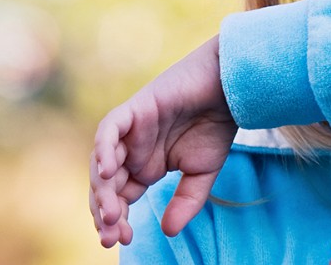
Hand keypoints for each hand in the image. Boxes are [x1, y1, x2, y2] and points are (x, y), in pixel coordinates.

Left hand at [90, 36, 237, 247]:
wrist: (229, 91)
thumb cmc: (216, 127)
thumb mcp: (202, 175)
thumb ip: (185, 202)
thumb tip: (168, 231)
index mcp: (144, 167)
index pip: (120, 198)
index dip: (116, 220)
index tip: (124, 240)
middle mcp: (132, 150)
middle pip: (106, 185)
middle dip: (105, 212)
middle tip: (112, 236)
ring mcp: (130, 130)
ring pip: (102, 162)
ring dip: (103, 189)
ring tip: (111, 214)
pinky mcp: (133, 110)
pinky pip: (109, 131)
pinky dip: (104, 150)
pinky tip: (108, 173)